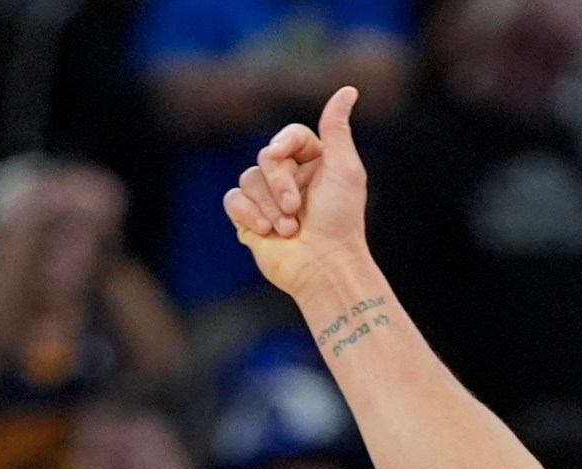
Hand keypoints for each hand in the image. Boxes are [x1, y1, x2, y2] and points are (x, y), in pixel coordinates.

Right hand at [224, 87, 369, 297]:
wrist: (323, 266)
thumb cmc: (340, 220)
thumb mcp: (345, 168)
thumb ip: (337, 128)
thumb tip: (349, 89)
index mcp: (316, 163)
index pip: (291, 136)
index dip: (284, 143)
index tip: (283, 154)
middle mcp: (291, 177)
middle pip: (266, 157)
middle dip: (279, 183)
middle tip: (295, 209)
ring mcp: (268, 198)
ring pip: (248, 179)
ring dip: (267, 206)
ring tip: (289, 230)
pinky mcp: (250, 218)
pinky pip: (233, 199)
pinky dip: (248, 214)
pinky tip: (266, 232)